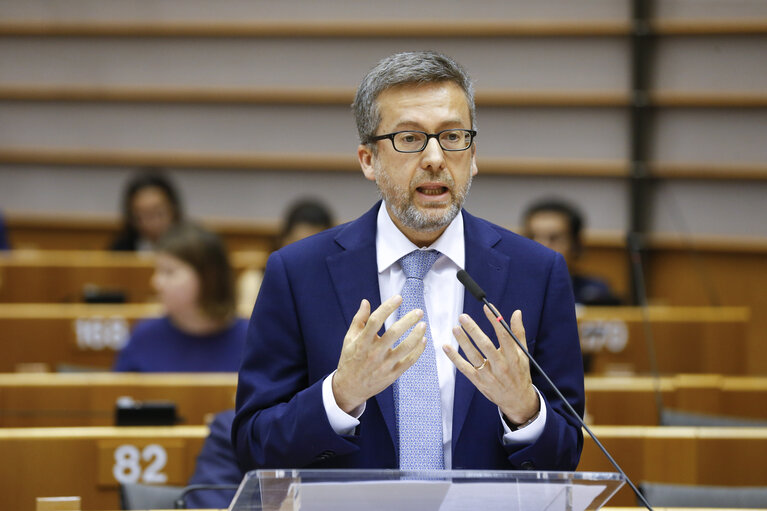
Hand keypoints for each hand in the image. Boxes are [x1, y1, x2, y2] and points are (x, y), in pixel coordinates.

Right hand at [332, 296, 426, 413]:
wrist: (349, 388)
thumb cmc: (350, 359)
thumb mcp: (349, 339)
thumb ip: (359, 320)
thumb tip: (366, 302)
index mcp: (362, 342)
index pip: (376, 320)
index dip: (388, 307)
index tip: (398, 297)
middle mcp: (374, 353)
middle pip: (393, 333)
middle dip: (408, 320)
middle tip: (418, 311)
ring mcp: (384, 365)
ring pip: (405, 348)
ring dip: (416, 335)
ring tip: (423, 325)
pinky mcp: (392, 375)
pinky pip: (409, 361)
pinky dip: (418, 351)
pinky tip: (423, 340)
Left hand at [443, 305, 538, 424]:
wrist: (517, 400)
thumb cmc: (519, 373)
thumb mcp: (523, 354)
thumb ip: (518, 333)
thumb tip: (516, 312)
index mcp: (513, 356)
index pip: (504, 335)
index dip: (495, 320)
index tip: (487, 307)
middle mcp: (501, 365)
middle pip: (485, 345)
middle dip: (473, 330)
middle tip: (463, 317)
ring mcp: (488, 374)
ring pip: (473, 356)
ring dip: (463, 342)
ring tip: (455, 328)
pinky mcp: (479, 381)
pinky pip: (464, 368)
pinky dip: (454, 358)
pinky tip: (446, 347)